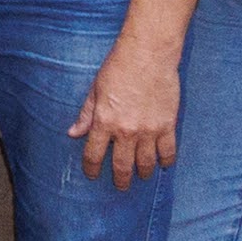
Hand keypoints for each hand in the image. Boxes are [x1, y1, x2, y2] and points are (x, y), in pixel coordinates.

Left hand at [71, 36, 180, 184]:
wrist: (148, 54)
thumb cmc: (118, 68)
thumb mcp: (95, 90)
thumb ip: (86, 115)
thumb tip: (73, 134)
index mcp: (104, 122)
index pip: (94, 155)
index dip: (91, 169)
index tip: (92, 175)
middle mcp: (126, 131)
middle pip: (122, 166)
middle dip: (120, 180)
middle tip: (121, 186)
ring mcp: (148, 130)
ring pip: (146, 163)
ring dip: (142, 173)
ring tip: (141, 176)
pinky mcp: (167, 126)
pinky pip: (168, 152)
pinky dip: (166, 162)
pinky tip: (163, 165)